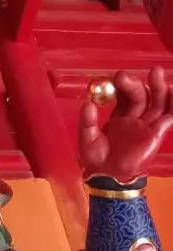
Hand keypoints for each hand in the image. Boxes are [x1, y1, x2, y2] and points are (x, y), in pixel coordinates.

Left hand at [79, 67, 172, 181]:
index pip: (125, 97)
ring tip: (156, 73)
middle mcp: (135, 119)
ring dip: (159, 87)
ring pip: (158, 101)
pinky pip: (170, 115)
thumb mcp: (88, 137)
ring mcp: (147, 125)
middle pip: (141, 95)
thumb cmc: (97, 160)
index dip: (122, 86)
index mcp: (120, 118)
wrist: (108, 177)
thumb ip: (87, 120)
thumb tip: (87, 102)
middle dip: (135, 83)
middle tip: (123, 76)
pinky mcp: (157, 133)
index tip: (115, 78)